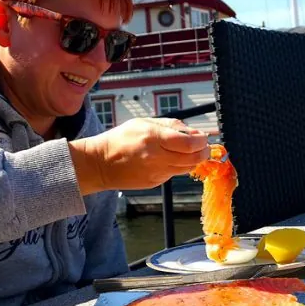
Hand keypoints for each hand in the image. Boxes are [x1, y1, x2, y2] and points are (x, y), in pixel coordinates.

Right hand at [69, 118, 211, 193]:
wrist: (100, 164)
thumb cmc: (121, 139)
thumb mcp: (143, 122)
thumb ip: (170, 125)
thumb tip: (193, 130)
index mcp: (154, 138)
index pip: (190, 142)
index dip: (202, 140)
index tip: (203, 136)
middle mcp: (157, 157)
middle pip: (193, 158)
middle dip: (203, 151)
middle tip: (204, 146)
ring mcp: (156, 172)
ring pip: (186, 168)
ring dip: (193, 160)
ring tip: (189, 152)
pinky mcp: (154, 183)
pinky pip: (173, 174)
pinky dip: (177, 166)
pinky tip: (169, 159)